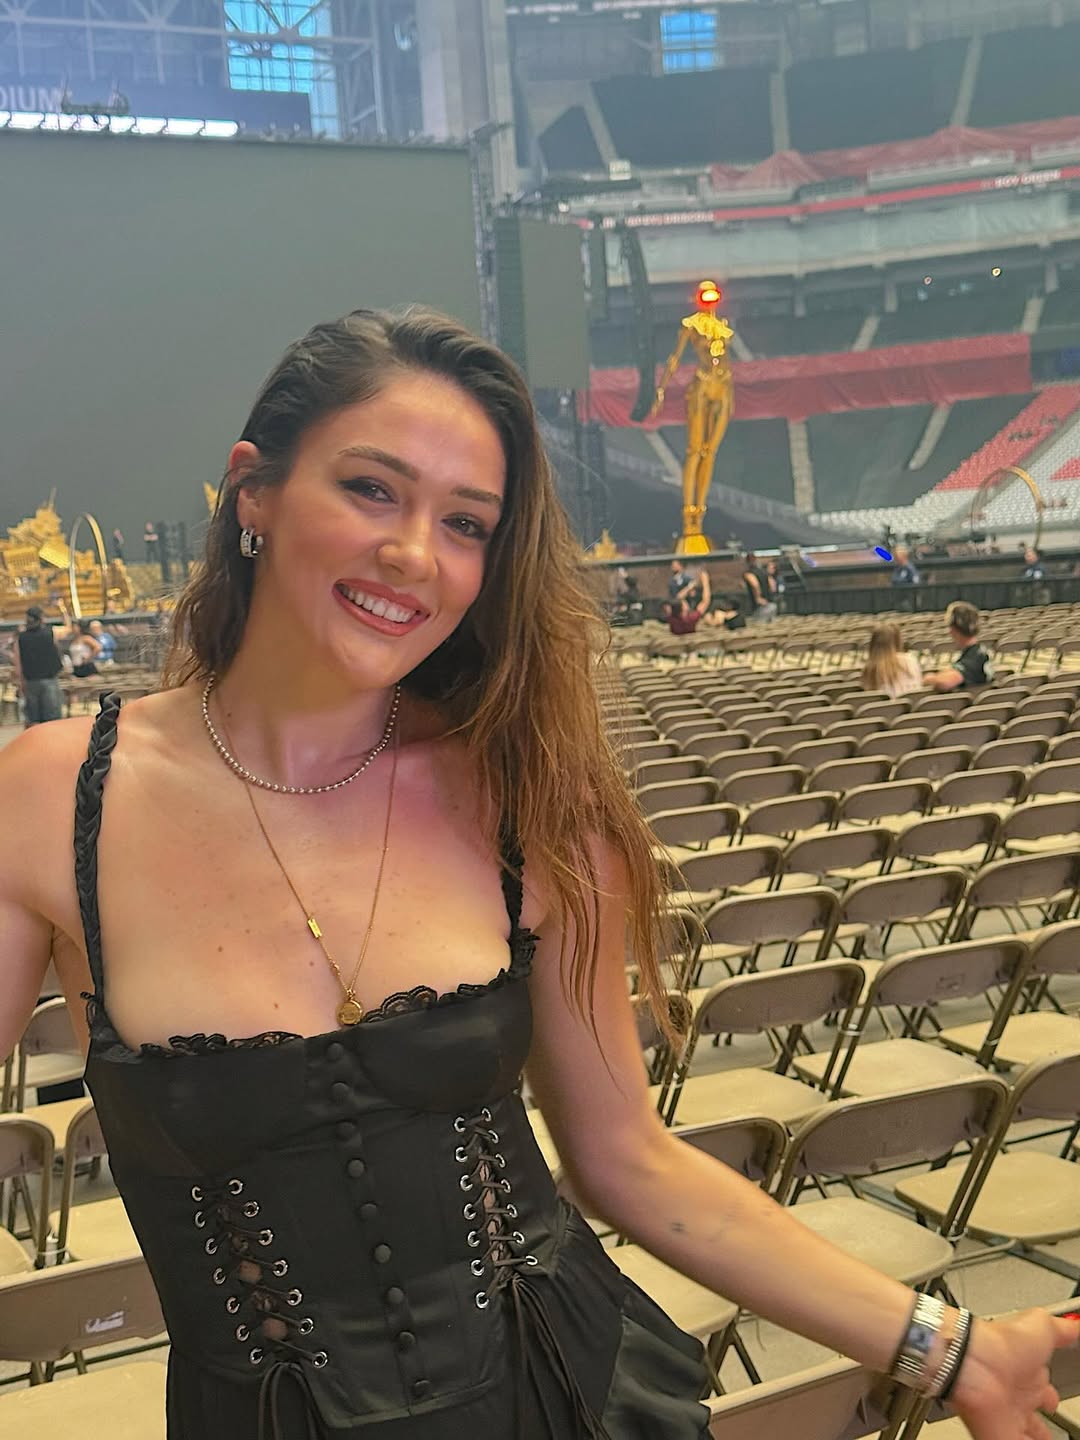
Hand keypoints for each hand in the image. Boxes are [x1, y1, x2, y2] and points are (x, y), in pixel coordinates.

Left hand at [947, 1311, 1078, 1438]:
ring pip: (1024, 1434)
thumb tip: (1075, 1326)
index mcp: (1025, 1373)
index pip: (1042, 1390)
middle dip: (1039, 1426)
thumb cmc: (1002, 1343)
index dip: (1050, 1398)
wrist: (974, 1362)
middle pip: (1031, 1418)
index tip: (1052, 1402)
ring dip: (1034, 1438)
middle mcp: (1014, 1395)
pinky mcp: (1001, 1436)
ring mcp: (1007, 1417)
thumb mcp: (1041, 1327)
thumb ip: (1060, 1329)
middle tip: (1045, 1433)